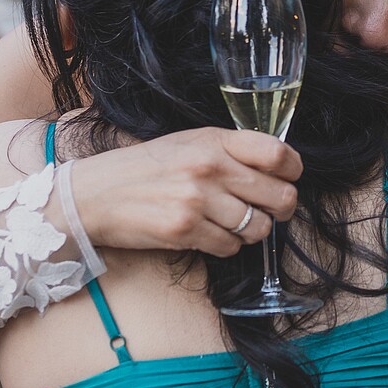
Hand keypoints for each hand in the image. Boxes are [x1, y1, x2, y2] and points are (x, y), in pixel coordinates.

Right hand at [69, 128, 301, 256]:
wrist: (95, 194)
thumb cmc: (145, 168)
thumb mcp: (189, 143)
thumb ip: (230, 150)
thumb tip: (277, 167)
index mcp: (214, 141)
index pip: (277, 154)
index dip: (292, 169)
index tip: (289, 177)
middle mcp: (209, 168)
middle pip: (279, 196)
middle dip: (280, 208)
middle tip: (269, 209)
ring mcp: (198, 201)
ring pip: (257, 228)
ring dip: (250, 230)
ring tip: (231, 222)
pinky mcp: (185, 231)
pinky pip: (230, 247)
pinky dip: (225, 245)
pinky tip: (208, 233)